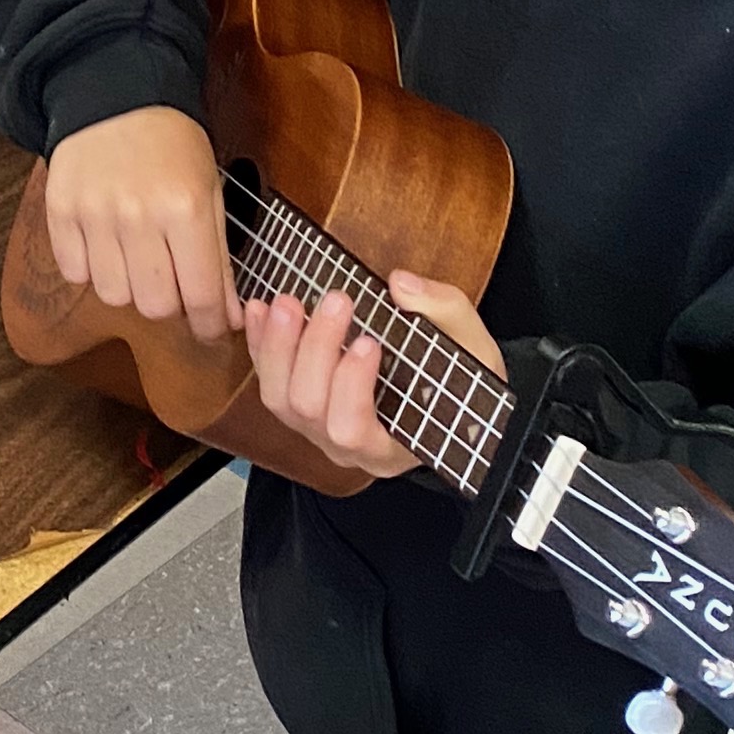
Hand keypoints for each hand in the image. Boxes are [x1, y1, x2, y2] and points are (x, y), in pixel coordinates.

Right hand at [40, 108, 239, 334]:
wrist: (116, 97)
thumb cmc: (172, 147)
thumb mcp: (210, 192)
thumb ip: (219, 259)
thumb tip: (227, 319)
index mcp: (186, 208)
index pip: (200, 295)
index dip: (209, 325)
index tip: (209, 329)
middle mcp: (138, 215)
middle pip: (155, 306)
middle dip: (170, 304)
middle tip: (173, 282)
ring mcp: (94, 214)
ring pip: (113, 296)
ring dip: (129, 287)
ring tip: (137, 256)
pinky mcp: (60, 211)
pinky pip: (75, 273)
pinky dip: (92, 269)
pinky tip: (105, 242)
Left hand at [240, 273, 504, 482]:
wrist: (448, 397)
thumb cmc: (463, 381)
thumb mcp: (473, 350)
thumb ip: (443, 313)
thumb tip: (400, 285)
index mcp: (388, 448)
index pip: (352, 431)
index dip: (351, 387)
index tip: (371, 341)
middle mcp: (344, 447)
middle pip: (309, 408)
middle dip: (317, 350)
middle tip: (336, 300)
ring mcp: (315, 430)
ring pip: (278, 399)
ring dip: (279, 347)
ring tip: (289, 302)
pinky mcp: (297, 405)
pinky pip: (268, 380)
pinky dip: (261, 345)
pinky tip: (260, 308)